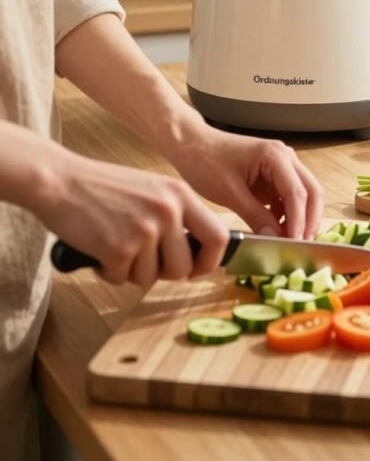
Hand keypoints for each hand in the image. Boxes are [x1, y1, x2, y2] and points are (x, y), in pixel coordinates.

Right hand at [35, 147, 229, 287]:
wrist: (61, 181)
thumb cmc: (103, 187)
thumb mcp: (152, 189)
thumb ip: (175, 215)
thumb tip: (195, 253)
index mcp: (180, 194)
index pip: (217, 236)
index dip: (209, 262)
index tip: (196, 270)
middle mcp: (167, 210)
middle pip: (184, 268)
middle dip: (161, 272)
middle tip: (140, 258)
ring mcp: (144, 230)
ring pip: (151, 278)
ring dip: (131, 270)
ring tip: (114, 243)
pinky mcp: (119, 248)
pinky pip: (122, 279)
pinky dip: (108, 271)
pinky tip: (98, 248)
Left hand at [167, 115, 323, 239]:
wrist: (191, 144)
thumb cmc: (206, 161)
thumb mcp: (229, 192)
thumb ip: (255, 215)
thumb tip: (274, 238)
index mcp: (275, 155)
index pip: (297, 192)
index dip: (299, 221)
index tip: (294, 244)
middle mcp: (285, 157)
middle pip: (311, 191)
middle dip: (309, 220)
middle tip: (302, 246)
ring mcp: (281, 165)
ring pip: (304, 194)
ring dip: (301, 218)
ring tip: (291, 242)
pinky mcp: (273, 176)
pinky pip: (289, 197)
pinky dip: (289, 215)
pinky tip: (279, 231)